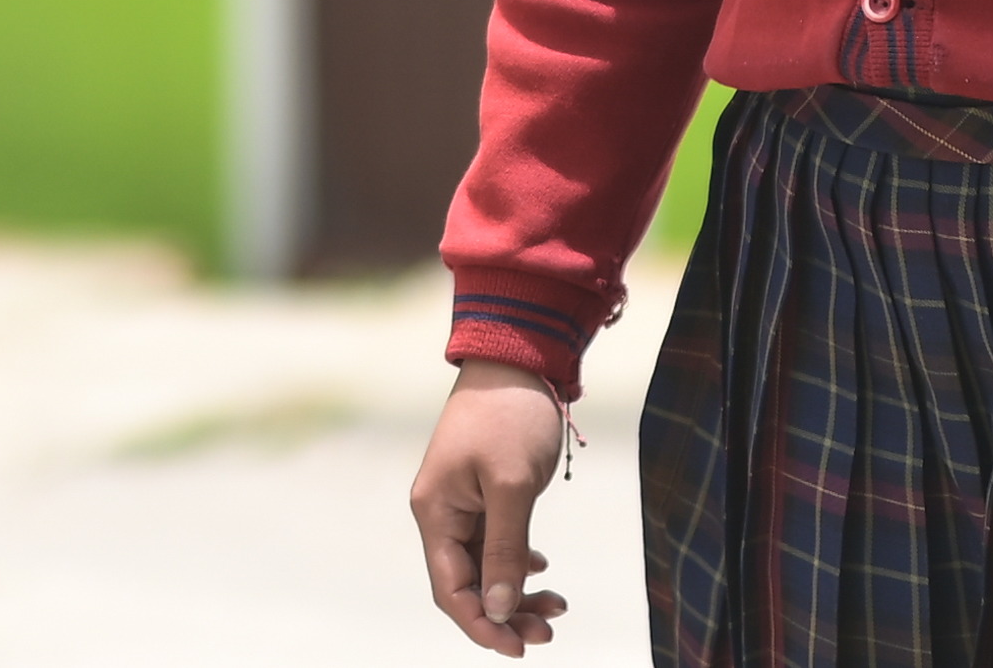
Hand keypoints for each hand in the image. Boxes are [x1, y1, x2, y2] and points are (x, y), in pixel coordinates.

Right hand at [408, 362, 574, 653]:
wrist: (516, 355)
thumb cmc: (511, 414)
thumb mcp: (511, 485)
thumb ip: (504, 550)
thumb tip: (499, 609)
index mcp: (435, 513)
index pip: (450, 590)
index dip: (482, 625)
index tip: (520, 648)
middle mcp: (441, 512)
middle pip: (468, 583)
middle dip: (506, 613)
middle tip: (550, 631)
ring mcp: (461, 501)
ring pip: (485, 565)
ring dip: (516, 591)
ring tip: (556, 606)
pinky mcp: (482, 490)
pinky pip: (494, 542)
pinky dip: (517, 562)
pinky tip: (542, 570)